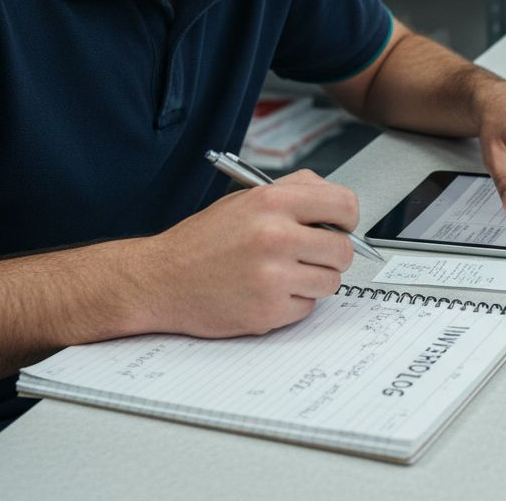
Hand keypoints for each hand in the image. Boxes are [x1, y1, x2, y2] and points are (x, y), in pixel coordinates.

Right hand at [135, 170, 356, 336]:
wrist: (159, 279)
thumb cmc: (203, 241)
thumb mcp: (246, 199)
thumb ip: (294, 193)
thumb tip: (339, 205)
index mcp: (272, 202)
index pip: (344, 204)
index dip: (346, 218)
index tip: (339, 226)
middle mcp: (276, 236)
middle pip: (343, 250)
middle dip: (331, 255)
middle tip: (309, 255)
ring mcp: (273, 277)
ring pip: (330, 282)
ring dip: (312, 281)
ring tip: (280, 274)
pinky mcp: (268, 311)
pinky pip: (307, 308)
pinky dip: (292, 303)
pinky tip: (265, 292)